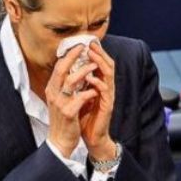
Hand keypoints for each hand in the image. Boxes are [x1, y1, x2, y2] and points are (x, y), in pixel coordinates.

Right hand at [46, 44, 99, 157]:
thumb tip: (75, 70)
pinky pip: (79, 98)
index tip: (79, 44)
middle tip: (85, 47)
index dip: (69, 54)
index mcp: (52, 89)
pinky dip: (88, 92)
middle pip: (61, 69)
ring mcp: (60, 103)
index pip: (58, 67)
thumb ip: (66, 86)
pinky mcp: (68, 113)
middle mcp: (53, 94)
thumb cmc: (64, 119)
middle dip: (73, 56)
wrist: (60, 141)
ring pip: (70, 81)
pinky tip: (96, 91)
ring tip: (95, 65)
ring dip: (83, 71)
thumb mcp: (62, 100)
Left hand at [79, 42, 117, 160]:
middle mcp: (106, 88)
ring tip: (91, 54)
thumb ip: (80, 84)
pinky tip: (91, 78)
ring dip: (100, 63)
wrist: (92, 138)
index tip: (87, 42)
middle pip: (108, 65)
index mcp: (100, 85)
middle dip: (100, 53)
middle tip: (92, 43)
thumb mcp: (80, 96)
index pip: (101, 64)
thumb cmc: (86, 118)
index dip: (96, 53)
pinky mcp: (107, 106)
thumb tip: (72, 68)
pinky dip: (98, 83)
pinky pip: (105, 91)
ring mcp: (108, 97)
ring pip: (108, 75)